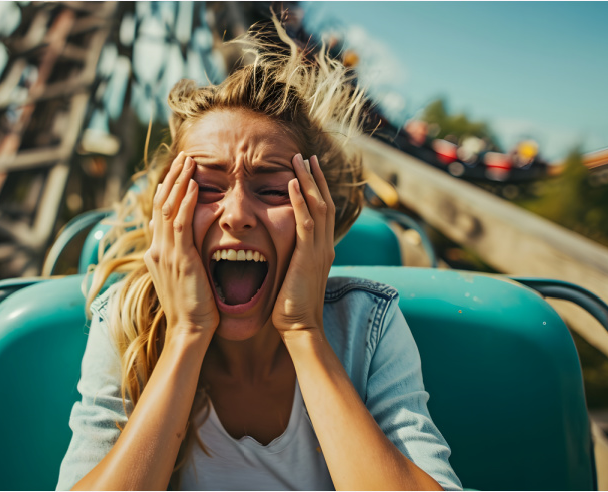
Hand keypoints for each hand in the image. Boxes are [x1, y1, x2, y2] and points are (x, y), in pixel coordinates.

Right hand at [144, 152, 219, 338]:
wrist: (189, 331)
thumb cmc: (193, 310)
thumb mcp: (185, 277)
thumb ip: (183, 257)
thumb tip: (187, 242)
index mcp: (157, 254)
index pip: (159, 214)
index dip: (167, 190)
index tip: (178, 173)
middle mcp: (157, 249)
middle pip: (161, 203)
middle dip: (172, 178)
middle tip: (184, 157)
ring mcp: (165, 253)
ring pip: (169, 208)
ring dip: (179, 182)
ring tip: (189, 161)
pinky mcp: (179, 258)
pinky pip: (181, 223)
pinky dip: (187, 202)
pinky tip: (194, 185)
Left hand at [272, 154, 334, 333]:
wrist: (300, 328)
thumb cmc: (291, 307)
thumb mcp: (294, 276)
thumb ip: (293, 259)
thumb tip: (282, 251)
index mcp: (321, 250)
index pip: (322, 211)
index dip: (316, 189)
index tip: (307, 170)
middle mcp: (325, 246)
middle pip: (324, 201)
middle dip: (314, 177)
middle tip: (306, 155)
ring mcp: (319, 250)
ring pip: (317, 205)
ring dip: (307, 180)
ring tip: (299, 160)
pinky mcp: (309, 256)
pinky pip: (306, 221)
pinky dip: (299, 200)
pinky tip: (292, 183)